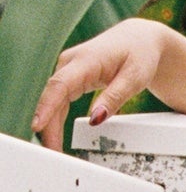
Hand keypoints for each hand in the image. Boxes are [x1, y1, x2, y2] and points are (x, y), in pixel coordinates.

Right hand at [32, 21, 173, 149]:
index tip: (38, 125)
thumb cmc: (139, 54)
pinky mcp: (70, 77)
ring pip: (54, 101)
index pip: (60, 85)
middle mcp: (71, 63)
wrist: (140, 40)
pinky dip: (56, 118)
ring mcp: (68, 69)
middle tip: (52, 151)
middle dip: (48, 125)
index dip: (47, 106)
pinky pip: (59, 100)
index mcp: (86, 60)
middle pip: (53, 97)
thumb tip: (96, 119)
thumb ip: (114, 98)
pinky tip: (56, 136)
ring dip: (51, 125)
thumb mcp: (135, 78)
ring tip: (54, 149)